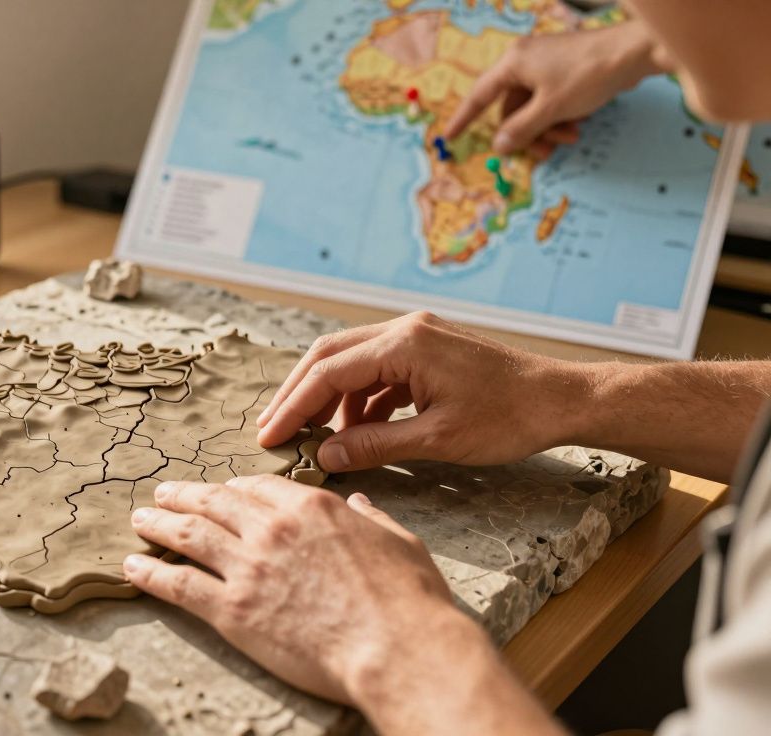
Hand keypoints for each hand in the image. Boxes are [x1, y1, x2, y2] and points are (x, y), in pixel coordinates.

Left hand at [124, 476, 566, 735]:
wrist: (397, 648)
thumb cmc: (408, 600)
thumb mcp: (397, 540)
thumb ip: (370, 518)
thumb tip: (359, 504)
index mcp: (311, 507)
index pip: (257, 486)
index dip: (232, 487)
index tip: (219, 489)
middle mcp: (272, 528)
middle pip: (213, 501)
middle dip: (183, 494)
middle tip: (163, 493)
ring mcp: (248, 567)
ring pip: (188, 535)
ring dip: (158, 524)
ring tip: (139, 520)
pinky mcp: (232, 610)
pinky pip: (178, 584)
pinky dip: (150, 572)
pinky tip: (132, 567)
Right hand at [256, 312, 583, 472]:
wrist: (564, 400)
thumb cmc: (510, 418)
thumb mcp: (439, 440)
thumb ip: (377, 445)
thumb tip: (327, 456)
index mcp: (405, 344)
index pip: (328, 372)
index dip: (293, 406)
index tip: (269, 436)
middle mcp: (404, 330)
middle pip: (330, 356)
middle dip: (298, 394)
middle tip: (274, 430)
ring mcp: (416, 337)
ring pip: (351, 363)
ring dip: (328, 398)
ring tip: (313, 438)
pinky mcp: (426, 351)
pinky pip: (376, 371)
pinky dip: (358, 400)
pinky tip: (354, 431)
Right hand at [443, 21, 662, 155]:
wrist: (633, 53)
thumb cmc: (587, 75)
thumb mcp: (550, 109)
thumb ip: (521, 130)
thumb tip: (498, 146)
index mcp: (513, 64)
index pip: (480, 96)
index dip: (464, 119)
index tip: (449, 137)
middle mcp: (524, 62)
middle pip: (511, 109)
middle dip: (528, 133)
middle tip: (545, 151)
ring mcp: (545, 66)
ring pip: (532, 108)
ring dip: (547, 129)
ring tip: (569, 138)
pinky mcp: (563, 71)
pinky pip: (549, 101)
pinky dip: (558, 117)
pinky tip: (576, 126)